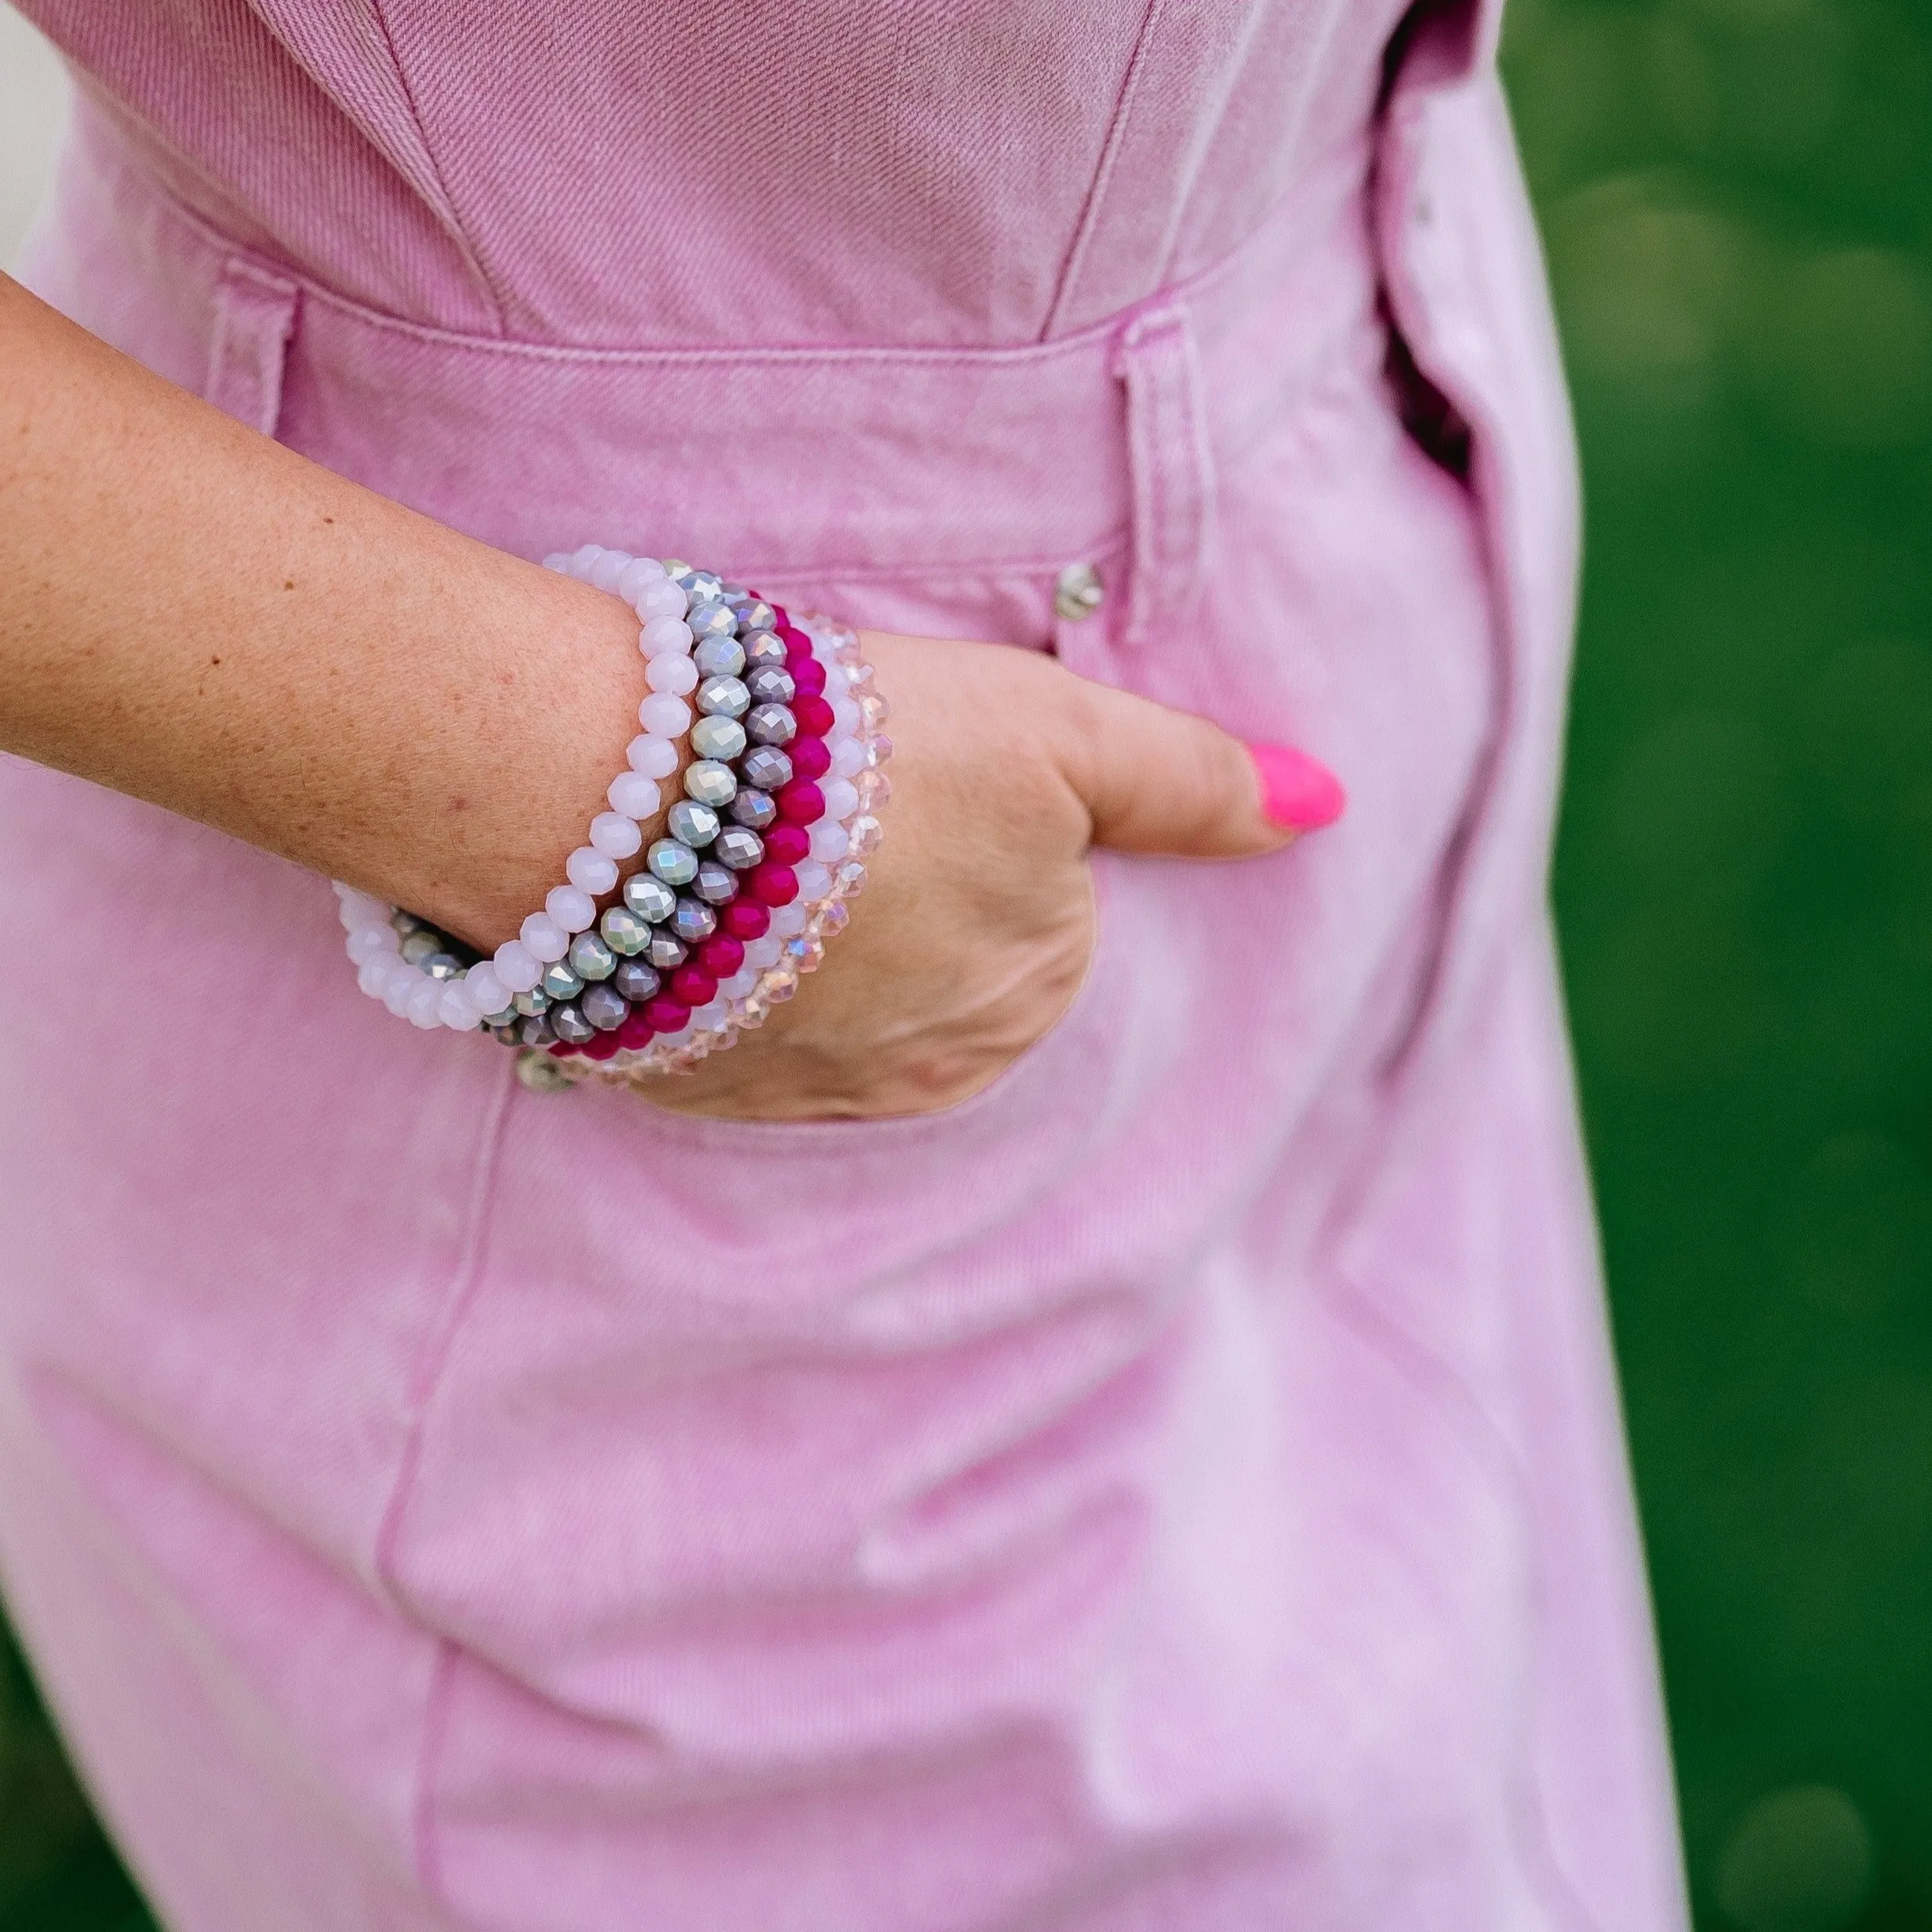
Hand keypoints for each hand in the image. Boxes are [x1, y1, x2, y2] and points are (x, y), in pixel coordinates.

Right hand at [645, 630, 1343, 1120]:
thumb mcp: (1061, 733)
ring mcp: (816, 1092)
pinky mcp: (706, 1089)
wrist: (643, 807)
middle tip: (835, 809)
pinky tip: (708, 914)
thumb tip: (1329, 807)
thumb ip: (1194, 780)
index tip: (916, 777)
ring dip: (823, 948)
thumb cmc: (873, 750)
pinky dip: (745, 984)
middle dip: (910, 897)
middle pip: (954, 971)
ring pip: (853, 1009)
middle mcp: (941, 1067)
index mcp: (1038, 988)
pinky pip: (754, 1038)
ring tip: (765, 854)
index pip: (1047, 917)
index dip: (983, 827)